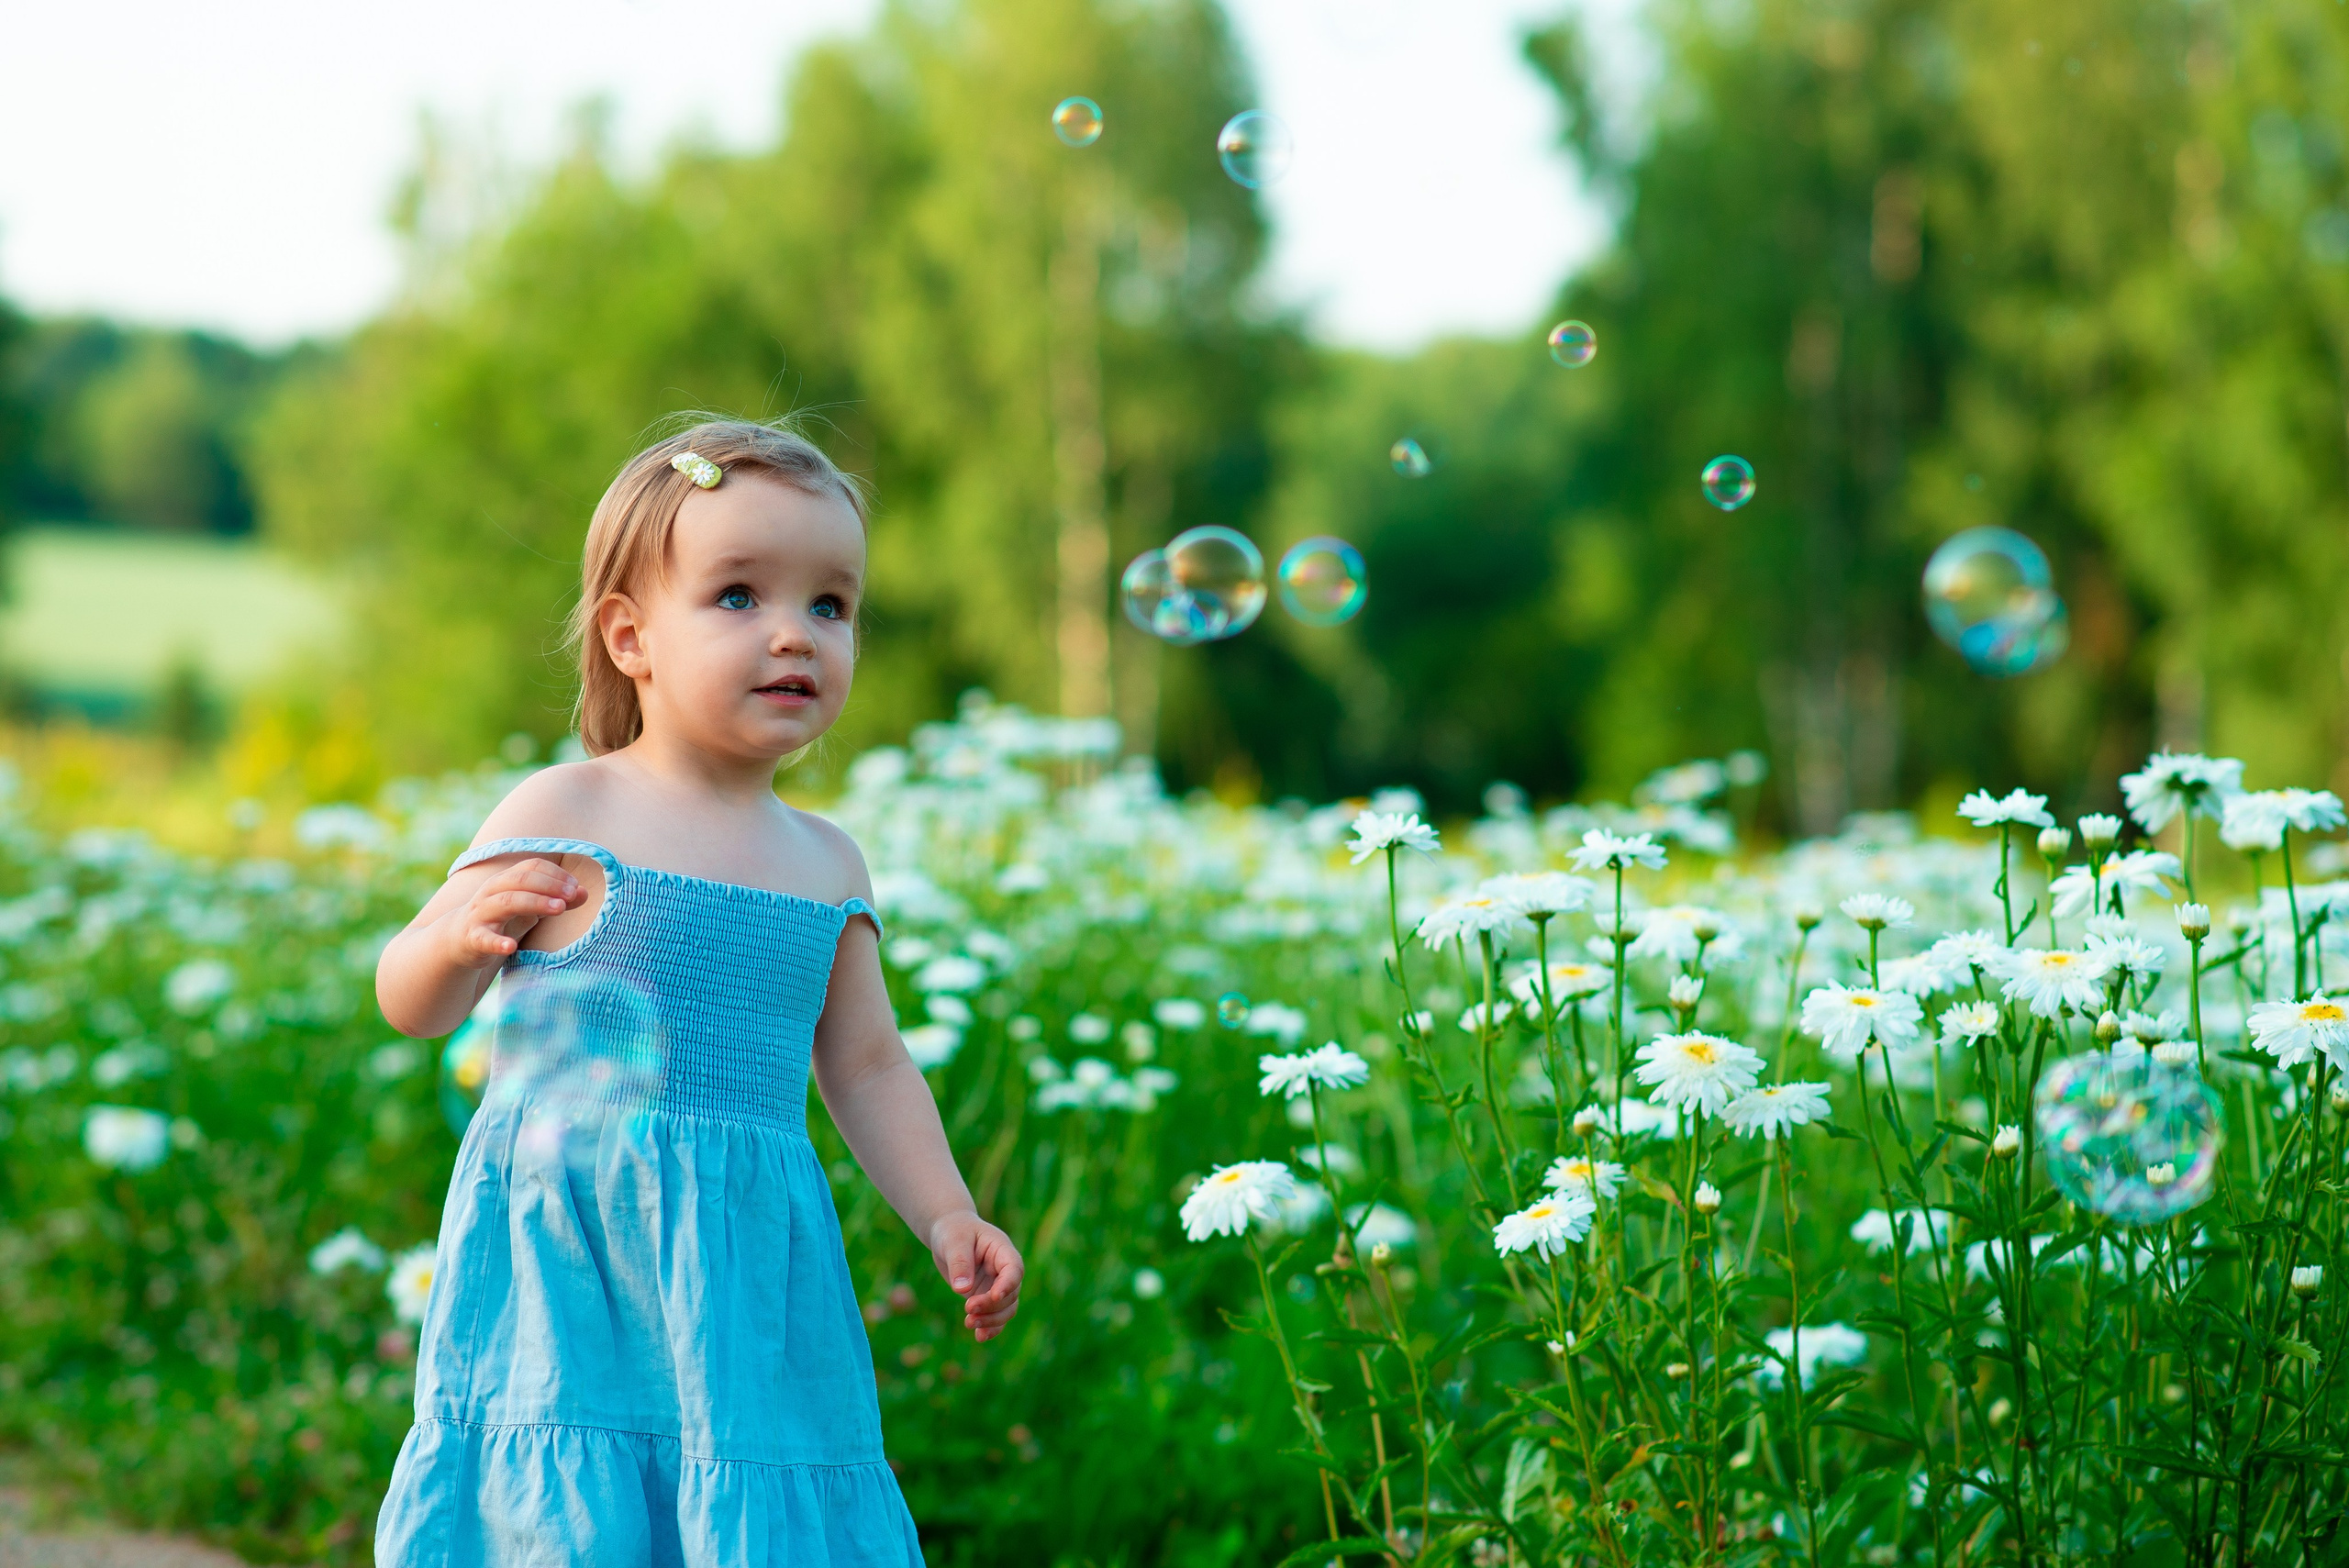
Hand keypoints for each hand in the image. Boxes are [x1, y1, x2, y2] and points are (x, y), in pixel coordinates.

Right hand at [441, 858, 582, 968]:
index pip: (531, 867)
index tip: (576, 887)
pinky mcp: (472, 937)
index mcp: (506, 880)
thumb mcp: (531, 908)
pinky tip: (511, 947)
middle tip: (571, 896)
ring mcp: (480, 913)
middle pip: (520, 880)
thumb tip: (585, 892)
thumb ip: (557, 899)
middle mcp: (492, 892)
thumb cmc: (502, 919)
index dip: (555, 874)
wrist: (459, 940)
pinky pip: (484, 938)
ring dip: (534, 903)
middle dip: (548, 885)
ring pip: (505, 902)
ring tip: (559, 908)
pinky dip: (497, 942)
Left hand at [928, 1210, 1022, 1340]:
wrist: (948, 1233)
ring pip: (1006, 1309)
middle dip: (991, 1306)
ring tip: (968, 1323)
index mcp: (1002, 1250)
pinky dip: (990, 1327)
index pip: (1014, 1269)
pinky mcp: (986, 1297)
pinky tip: (979, 1336)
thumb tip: (962, 1290)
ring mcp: (996, 1285)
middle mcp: (1004, 1270)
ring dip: (991, 1320)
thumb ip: (959, 1263)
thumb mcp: (954, 1241)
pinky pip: (995, 1316)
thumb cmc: (953, 1231)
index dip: (1008, 1285)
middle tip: (968, 1310)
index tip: (995, 1296)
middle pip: (1010, 1294)